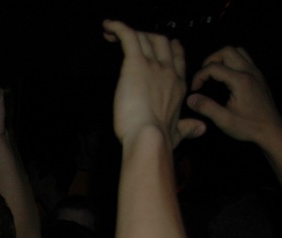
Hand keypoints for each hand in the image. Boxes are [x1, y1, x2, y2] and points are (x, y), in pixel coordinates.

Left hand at [103, 20, 205, 147]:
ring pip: (146, 37)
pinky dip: (118, 28)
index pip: (177, 58)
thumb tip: (201, 129)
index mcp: (178, 85)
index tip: (167, 43)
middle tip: (133, 40)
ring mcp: (153, 65)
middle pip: (162, 42)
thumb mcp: (179, 133)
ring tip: (112, 35)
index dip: (172, 48)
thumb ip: (188, 128)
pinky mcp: (135, 64)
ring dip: (130, 32)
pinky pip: (128, 37)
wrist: (150, 137)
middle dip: (148, 37)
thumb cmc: (161, 139)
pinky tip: (108, 26)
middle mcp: (168, 71)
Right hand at [187, 46, 281, 145]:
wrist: (271, 129)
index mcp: (240, 81)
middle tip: (203, 76)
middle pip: (227, 51)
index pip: (214, 67)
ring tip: (214, 74)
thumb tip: (190, 98)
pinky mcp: (257, 76)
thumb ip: (206, 107)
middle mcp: (249, 72)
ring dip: (222, 59)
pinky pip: (244, 59)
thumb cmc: (249, 126)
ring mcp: (255, 72)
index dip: (199, 76)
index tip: (195, 89)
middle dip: (210, 61)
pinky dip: (231, 62)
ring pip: (237, 51)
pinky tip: (226, 77)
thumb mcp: (224, 120)